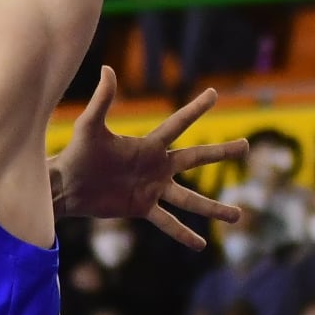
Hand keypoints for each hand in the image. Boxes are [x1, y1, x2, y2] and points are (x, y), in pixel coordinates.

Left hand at [49, 69, 245, 248]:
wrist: (67, 186)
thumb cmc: (77, 153)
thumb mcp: (90, 126)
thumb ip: (102, 100)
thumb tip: (107, 68)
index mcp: (149, 145)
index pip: (178, 123)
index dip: (196, 108)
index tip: (214, 93)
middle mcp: (157, 165)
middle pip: (197, 158)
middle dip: (222, 152)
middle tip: (246, 146)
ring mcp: (152, 188)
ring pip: (190, 199)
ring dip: (213, 208)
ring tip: (238, 215)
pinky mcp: (143, 208)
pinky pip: (167, 222)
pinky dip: (183, 234)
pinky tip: (201, 246)